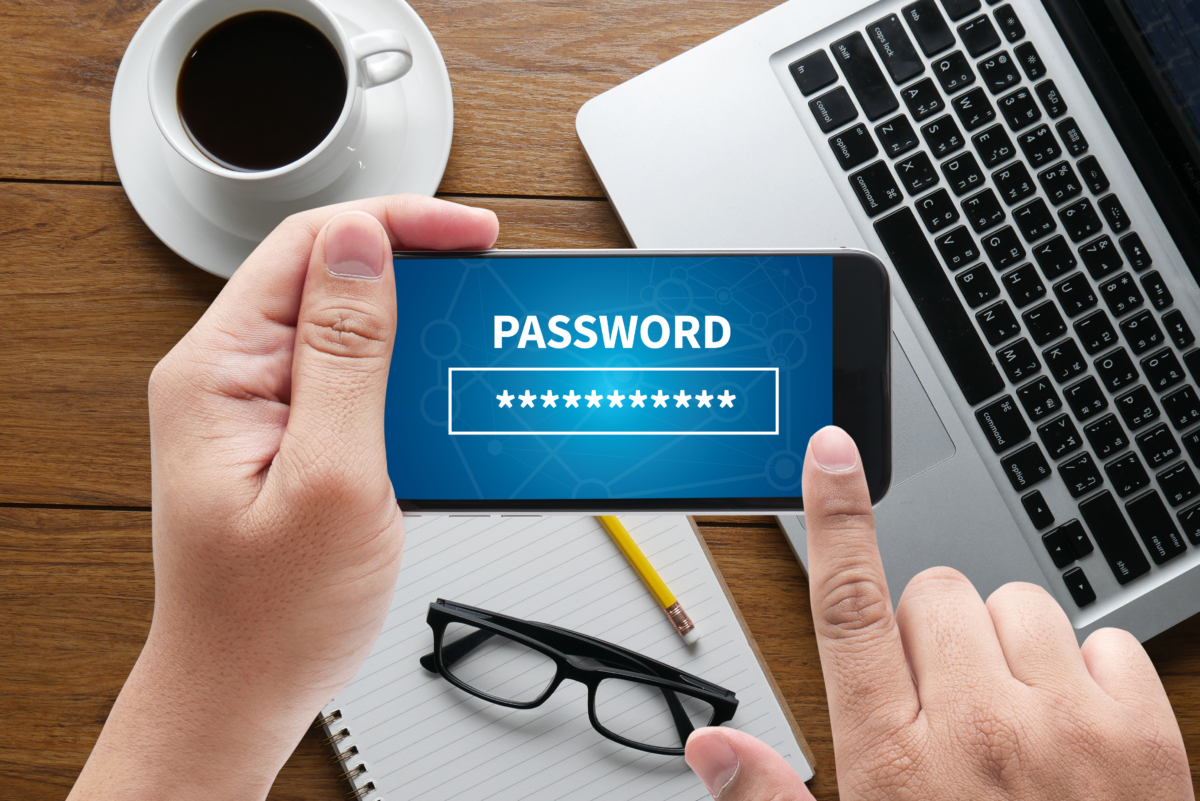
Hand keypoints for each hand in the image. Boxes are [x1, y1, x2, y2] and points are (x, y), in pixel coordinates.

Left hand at [69, 195, 497, 799]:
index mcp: (220, 371)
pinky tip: (442, 401)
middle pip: (331, 278)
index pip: (311, 245)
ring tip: (473, 346)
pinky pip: (351, 382)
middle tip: (485, 285)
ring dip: (416, 332)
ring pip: (349, 329)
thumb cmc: (270, 615)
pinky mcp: (288, 439)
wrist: (243, 694)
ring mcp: (258, 409)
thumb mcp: (330, 477)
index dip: (398, 224)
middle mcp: (231, 378)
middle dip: (416, 271)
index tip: (471, 235)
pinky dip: (406, 381)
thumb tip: (362, 245)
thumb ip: (347, 354)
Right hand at [686, 425, 1192, 800]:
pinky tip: (1074, 729)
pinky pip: (1103, 639)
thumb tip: (708, 747)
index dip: (835, 517)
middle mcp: (974, 729)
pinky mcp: (1138, 733)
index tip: (831, 452)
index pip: (847, 607)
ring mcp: (1061, 726)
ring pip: (1015, 605)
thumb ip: (772, 800)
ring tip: (1012, 717)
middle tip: (946, 702)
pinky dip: (1089, 673)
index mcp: (892, 759)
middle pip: (933, 593)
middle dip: (932, 632)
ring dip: (1009, 645)